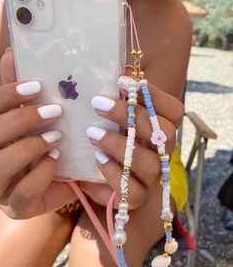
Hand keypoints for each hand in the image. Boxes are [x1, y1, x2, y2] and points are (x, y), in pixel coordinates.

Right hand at [0, 50, 75, 218]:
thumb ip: (18, 93)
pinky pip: (23, 193)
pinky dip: (41, 173)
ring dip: (29, 147)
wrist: (57, 182)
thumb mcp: (30, 118)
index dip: (8, 95)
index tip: (36, 85)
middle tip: (54, 110)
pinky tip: (56, 159)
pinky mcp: (16, 207)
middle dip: (22, 120)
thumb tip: (11, 54)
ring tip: (56, 136)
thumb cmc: (39, 144)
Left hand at [80, 73, 183, 208]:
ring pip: (149, 163)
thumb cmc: (114, 140)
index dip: (154, 95)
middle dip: (130, 116)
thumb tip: (126, 69)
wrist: (107, 179)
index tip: (124, 82)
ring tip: (92, 133)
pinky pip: (132, 189)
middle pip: (163, 134)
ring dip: (119, 145)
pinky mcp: (136, 197)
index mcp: (163, 129)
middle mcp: (163, 152)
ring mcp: (152, 177)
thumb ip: (124, 97)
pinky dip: (113, 172)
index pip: (174, 111)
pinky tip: (96, 158)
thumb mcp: (117, 117)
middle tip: (98, 102)